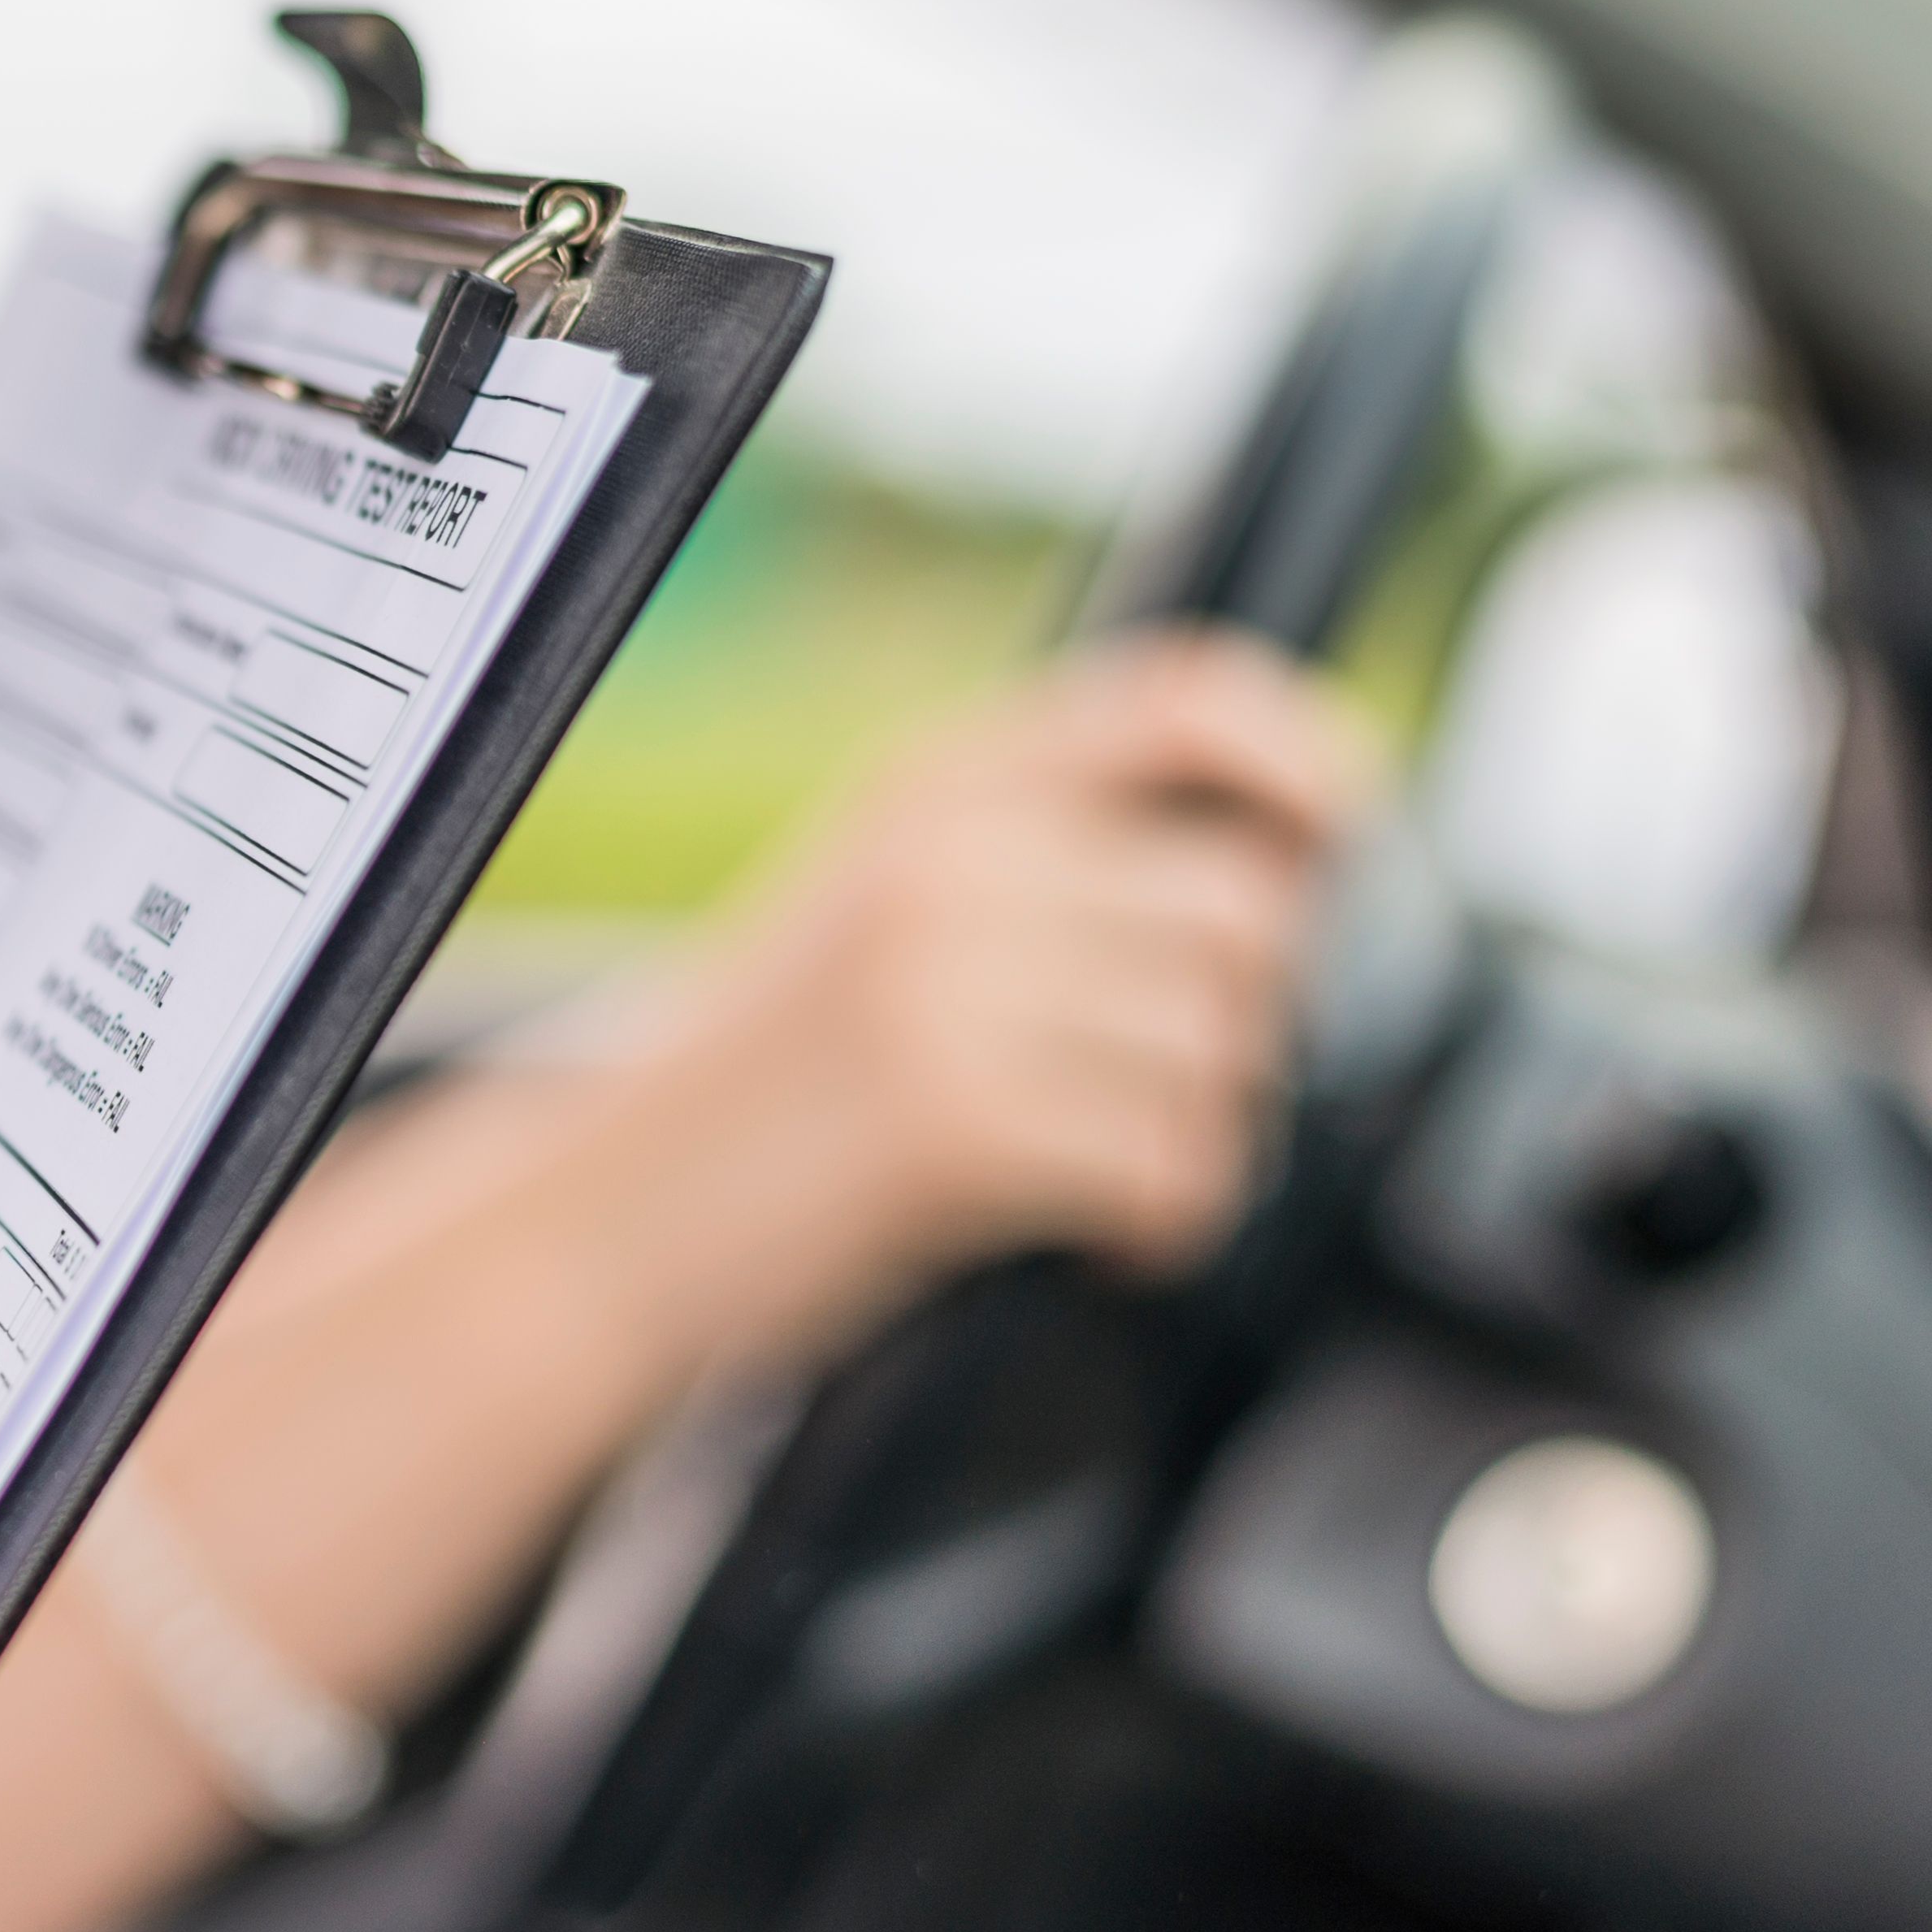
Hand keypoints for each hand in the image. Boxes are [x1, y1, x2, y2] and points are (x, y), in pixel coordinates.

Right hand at [633, 627, 1370, 1358]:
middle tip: (1164, 1084)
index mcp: (937, 784)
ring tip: (1112, 1168)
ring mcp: (949, 985)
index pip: (1188, 698)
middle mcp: (950, 861)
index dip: (1306, 759)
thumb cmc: (750, 1085)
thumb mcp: (877, 903)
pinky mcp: (958, 1118)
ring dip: (1200, 1132)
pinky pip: (1171, 1160)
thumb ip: (1038, 855)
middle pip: (1247, 908)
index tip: (1338, 833)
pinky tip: (1101, 1233)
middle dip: (1241, 1020)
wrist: (592, 1211)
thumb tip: (1272, 865)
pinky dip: (1166, 1217)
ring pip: (1221, 1047)